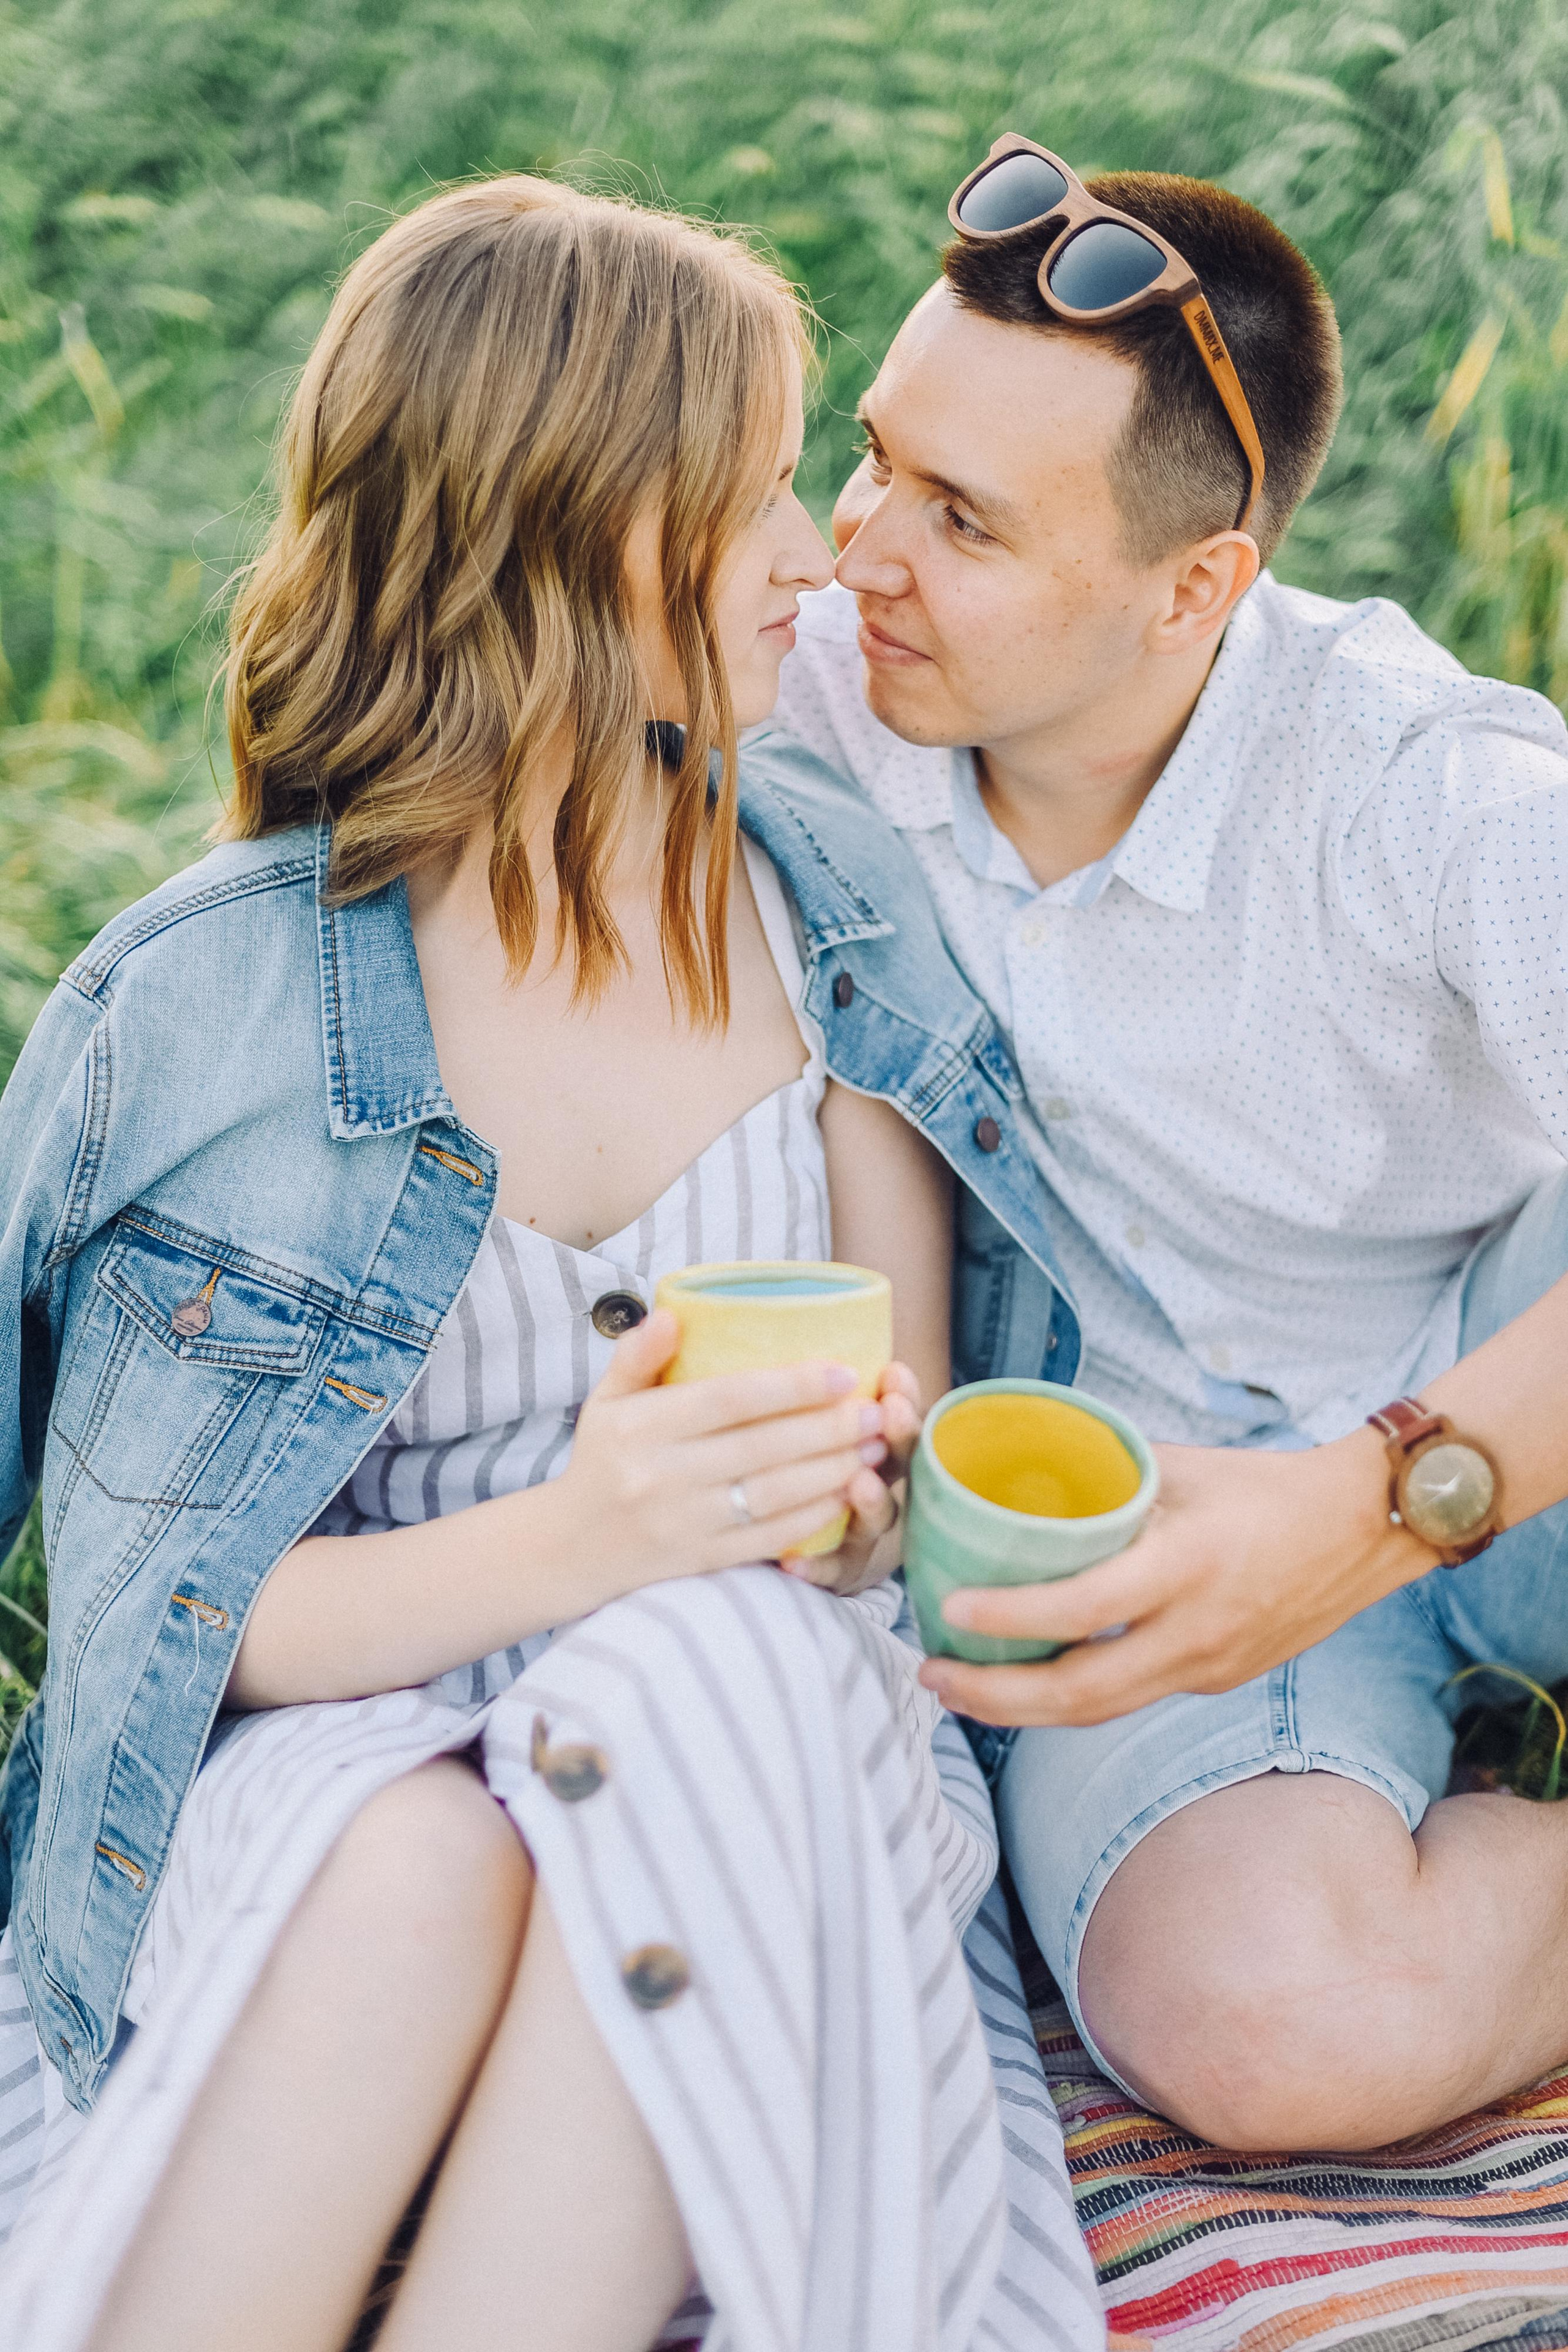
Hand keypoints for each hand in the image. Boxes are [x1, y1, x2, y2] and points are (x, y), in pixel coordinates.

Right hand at [554, 1310, 894, 1603]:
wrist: (567, 1549)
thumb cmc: (601, 1461)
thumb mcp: (605, 1402)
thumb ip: (637, 1356)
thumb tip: (672, 1313)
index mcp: (642, 1427)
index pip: (729, 1399)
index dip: (791, 1386)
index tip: (844, 1372)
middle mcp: (662, 1475)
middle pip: (763, 1448)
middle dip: (829, 1429)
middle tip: (876, 1411)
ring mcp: (682, 1522)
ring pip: (773, 1494)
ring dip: (832, 1471)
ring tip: (875, 1449)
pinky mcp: (699, 1560)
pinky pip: (767, 1538)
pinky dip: (812, 1517)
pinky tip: (846, 1495)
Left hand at [780, 1361, 923, 1596]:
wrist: (801, 1547)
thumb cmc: (795, 1462)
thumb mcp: (805, 1422)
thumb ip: (804, 1391)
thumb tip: (779, 1332)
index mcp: (871, 1444)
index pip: (897, 1415)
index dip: (903, 1395)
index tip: (894, 1372)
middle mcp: (875, 1485)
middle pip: (900, 1461)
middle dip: (900, 1435)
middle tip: (892, 1412)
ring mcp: (861, 1532)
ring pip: (876, 1518)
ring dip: (872, 1500)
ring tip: (860, 1484)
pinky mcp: (837, 1571)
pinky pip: (829, 1571)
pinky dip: (815, 1566)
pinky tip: (792, 1563)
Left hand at [918, 1424, 1427, 1726]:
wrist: (1366, 1529)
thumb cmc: (1266, 1486)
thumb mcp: (1182, 1468)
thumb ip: (1107, 1476)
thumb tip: (1026, 1469)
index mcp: (1186, 1566)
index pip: (1083, 1608)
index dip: (1012, 1616)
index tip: (952, 1607)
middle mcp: (1197, 1632)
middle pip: (1080, 1693)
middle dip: (995, 1695)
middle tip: (931, 1674)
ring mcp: (1209, 1668)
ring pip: (1101, 1711)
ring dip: (1023, 1710)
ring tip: (961, 1690)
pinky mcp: (1217, 1681)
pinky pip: (1132, 1699)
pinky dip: (1073, 1698)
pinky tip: (1030, 1683)